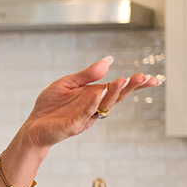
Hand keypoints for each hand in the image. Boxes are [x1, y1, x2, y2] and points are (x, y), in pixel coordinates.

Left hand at [17, 56, 161, 150]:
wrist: (33, 126)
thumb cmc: (51, 105)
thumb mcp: (68, 83)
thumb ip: (87, 74)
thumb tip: (109, 60)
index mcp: (95, 95)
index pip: (119, 89)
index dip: (136, 85)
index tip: (153, 79)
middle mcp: (94, 106)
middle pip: (116, 97)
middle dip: (130, 87)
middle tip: (142, 77)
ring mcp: (85, 117)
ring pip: (103, 105)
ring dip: (113, 93)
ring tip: (122, 80)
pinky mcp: (72, 125)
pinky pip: (84, 114)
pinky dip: (92, 104)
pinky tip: (98, 93)